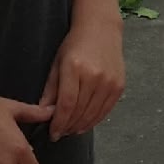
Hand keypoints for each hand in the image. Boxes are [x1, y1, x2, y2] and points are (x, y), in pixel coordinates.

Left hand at [43, 20, 126, 139]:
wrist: (102, 29)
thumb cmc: (75, 44)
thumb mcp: (57, 63)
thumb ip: (51, 89)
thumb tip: (43, 112)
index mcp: (74, 68)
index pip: (66, 104)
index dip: (58, 123)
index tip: (53, 133)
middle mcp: (94, 76)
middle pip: (79, 112)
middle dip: (68, 127)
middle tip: (60, 133)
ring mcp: (109, 82)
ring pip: (93, 114)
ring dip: (80, 126)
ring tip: (70, 130)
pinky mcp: (119, 86)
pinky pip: (105, 111)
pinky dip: (94, 120)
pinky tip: (84, 124)